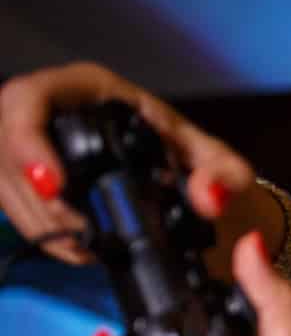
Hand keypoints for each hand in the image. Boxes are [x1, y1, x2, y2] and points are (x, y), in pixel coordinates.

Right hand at [1, 62, 256, 266]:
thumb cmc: (188, 157)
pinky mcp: (23, 172)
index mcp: (88, 88)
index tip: (54, 185)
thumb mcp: (216, 160)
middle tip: (77, 231)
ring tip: (83, 247)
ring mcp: (30, 139)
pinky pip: (9, 199)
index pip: (31, 99)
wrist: (180, 177)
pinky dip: (38, 229)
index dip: (28, 140)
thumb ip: (224, 173)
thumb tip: (208, 197)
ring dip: (36, 218)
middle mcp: (50, 107)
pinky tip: (73, 246)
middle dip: (34, 195)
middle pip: (6, 144)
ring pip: (3, 176)